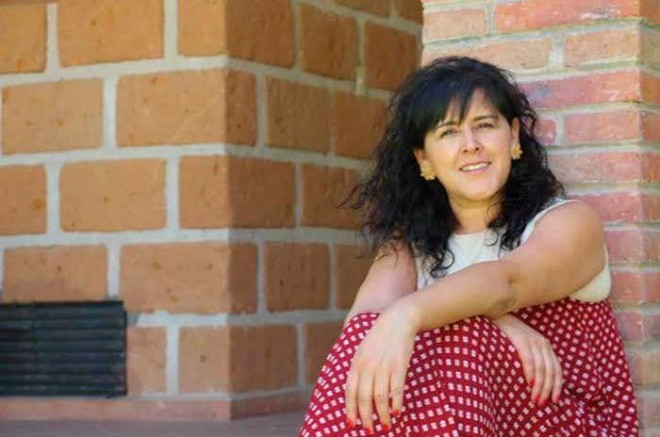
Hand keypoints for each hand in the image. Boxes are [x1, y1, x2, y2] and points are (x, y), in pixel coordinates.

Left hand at [344, 306, 417, 433]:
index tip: (351, 423)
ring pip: (380, 397)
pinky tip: (397, 412)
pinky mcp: (399, 366)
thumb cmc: (379, 338)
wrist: (397, 321)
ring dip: (382, 415)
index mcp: (357, 363)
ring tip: (386, 425)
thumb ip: (358, 370)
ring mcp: (384, 366)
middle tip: (369, 430)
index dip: (350, 409)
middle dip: (366, 417)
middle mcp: (368, 366)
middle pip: (364, 397)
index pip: (350, 391)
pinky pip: (396, 390)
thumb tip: (354, 392)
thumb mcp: (362, 351)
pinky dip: (396, 403)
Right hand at [493, 314, 561, 405]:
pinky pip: (529, 359)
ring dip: (539, 386)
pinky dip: (531, 372)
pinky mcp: (521, 339)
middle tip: (541, 403)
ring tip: (535, 399)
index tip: (554, 401)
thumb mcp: (524, 346)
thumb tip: (535, 381)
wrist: (495, 314)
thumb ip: (532, 359)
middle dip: (547, 390)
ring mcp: (533, 340)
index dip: (557, 386)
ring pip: (541, 368)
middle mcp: (543, 343)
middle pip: (550, 371)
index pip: (557, 370)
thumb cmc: (507, 335)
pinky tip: (529, 383)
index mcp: (546, 346)